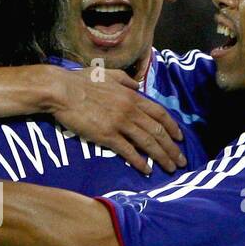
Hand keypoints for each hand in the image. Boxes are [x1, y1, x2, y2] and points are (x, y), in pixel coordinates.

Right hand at [47, 66, 185, 173]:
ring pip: (148, 142)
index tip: (180, 139)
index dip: (173, 127)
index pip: (160, 113)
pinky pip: (128, 151)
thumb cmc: (81, 81)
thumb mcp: (109, 75)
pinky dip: (140, 162)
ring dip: (161, 157)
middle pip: (158, 131)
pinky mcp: (107, 135)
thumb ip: (125, 80)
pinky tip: (147, 170)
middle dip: (172, 148)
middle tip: (181, 161)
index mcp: (132, 96)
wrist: (62, 91)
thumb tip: (137, 86)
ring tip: (170, 168)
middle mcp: (130, 110)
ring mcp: (120, 123)